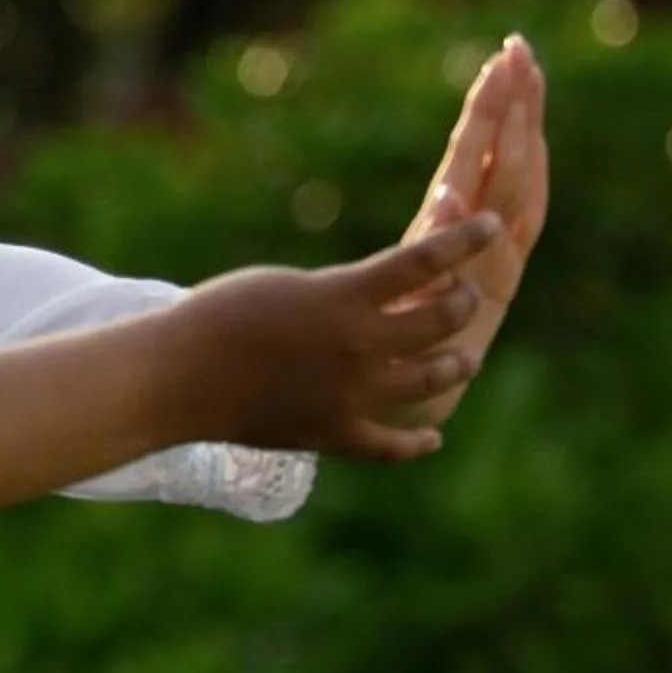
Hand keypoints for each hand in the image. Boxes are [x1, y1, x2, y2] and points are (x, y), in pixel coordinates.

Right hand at [169, 213, 501, 460]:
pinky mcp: (334, 434)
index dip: (466, 240)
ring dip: (456, 362)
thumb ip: (343, 292)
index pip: (426, 259)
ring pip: (431, 377)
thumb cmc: (221, 315)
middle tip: (463, 295)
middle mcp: (360, 346)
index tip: (492, 227)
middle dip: (461, 302)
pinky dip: (416, 441)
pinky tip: (431, 436)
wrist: (180, 377)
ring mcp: (352, 395)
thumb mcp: (289, 284)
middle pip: (441, 319)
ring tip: (463, 356)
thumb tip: (385, 297)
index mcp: (345, 297)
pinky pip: (390, 445)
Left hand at [386, 36, 549, 424]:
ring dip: (503, 148)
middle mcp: (490, 253)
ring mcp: (473, 279)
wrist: (400, 405)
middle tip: (520, 53)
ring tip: (506, 89)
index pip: (511, 161)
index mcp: (486, 238)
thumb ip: (442, 234)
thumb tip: (450, 183)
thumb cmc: (413, 332)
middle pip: (513, 169)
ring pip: (498, 204)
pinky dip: (451, 234)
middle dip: (518, 112)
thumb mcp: (431, 269)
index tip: (516, 57)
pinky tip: (449, 192)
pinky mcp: (441, 311)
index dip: (518, 113)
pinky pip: (449, 265)